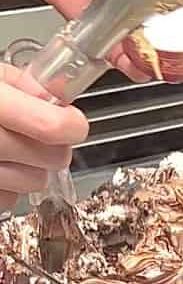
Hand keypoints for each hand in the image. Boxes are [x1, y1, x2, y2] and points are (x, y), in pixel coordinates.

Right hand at [0, 64, 86, 209]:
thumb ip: (18, 85)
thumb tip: (54, 96)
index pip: (50, 126)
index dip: (71, 125)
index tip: (73, 123)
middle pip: (51, 157)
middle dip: (56, 147)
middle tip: (47, 136)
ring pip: (34, 181)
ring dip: (33, 168)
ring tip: (14, 150)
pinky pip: (8, 198)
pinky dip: (9, 186)